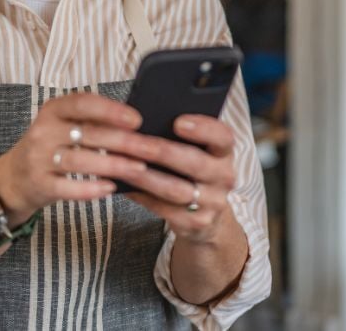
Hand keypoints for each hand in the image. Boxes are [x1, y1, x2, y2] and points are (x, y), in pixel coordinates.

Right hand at [0, 92, 149, 222]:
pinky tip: (111, 188)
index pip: (82, 103)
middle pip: (87, 134)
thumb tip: (135, 123)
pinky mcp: (39, 184)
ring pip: (79, 161)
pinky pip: (67, 187)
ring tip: (138, 168)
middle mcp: (43, 131)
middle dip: (124, 142)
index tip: (137, 119)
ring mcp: (38, 159)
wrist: (13, 178)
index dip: (110, 110)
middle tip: (152, 148)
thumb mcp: (64, 124)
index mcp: (53, 110)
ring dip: (112, 164)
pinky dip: (90, 189)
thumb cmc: (50, 147)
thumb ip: (92, 121)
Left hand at [122, 115, 238, 245]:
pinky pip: (165, 210)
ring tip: (122, 165)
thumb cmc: (192, 171)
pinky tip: (125, 186)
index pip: (223, 137)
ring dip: (146, 177)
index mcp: (224, 152)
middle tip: (135, 142)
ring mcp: (213, 203)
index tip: (178, 122)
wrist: (207, 215)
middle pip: (195, 163)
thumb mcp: (198, 152)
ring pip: (176, 189)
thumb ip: (179, 137)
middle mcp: (224, 177)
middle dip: (162, 152)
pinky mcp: (196, 223)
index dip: (203, 128)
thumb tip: (141, 122)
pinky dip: (143, 197)